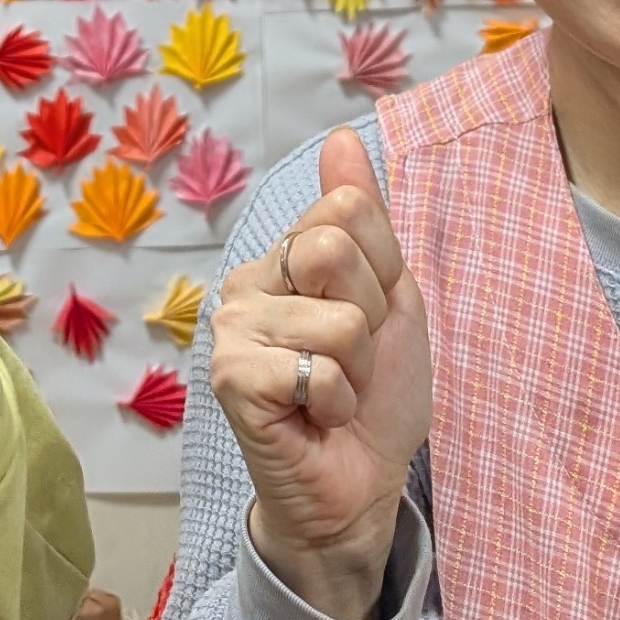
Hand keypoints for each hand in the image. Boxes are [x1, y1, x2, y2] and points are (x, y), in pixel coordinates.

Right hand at [212, 128, 431, 619]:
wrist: (359, 482)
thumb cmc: (373, 395)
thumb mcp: (389, 295)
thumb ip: (365, 216)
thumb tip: (341, 137)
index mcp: (282, 255)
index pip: (346, 208)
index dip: (381, 269)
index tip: (369, 316)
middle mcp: (246, 282)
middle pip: (333, 249)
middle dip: (368, 317)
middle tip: (350, 360)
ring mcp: (231, 329)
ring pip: (336, 319)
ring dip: (356, 371)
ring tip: (333, 392)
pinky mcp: (229, 378)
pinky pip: (316, 370)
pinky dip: (336, 402)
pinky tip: (313, 417)